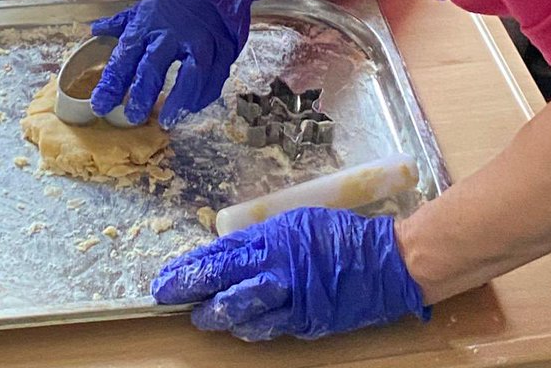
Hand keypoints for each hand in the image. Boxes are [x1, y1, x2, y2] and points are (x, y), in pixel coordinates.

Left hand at [90, 0, 272, 128]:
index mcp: (149, 21)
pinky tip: (193, 107)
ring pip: (191, 73)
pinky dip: (204, 94)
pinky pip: (215, 74)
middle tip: (132, 116)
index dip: (112, 82)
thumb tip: (95, 30)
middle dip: (142, 93)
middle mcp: (173, 30)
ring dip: (179, 100)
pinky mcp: (224, 43)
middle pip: (154, 65)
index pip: (125, 55)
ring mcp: (201, 37)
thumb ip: (122, 22)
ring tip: (167, 120)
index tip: (100, 104)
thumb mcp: (146, 3)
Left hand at [152, 206, 429, 340]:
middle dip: (192, 291)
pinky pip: (269, 326)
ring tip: (200, 316)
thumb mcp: (294, 223)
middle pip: (224, 283)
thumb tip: (231, 251)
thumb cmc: (338, 235)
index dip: (192, 266)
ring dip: (216, 314)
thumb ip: (262, 239)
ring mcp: (292, 299)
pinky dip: (249, 327)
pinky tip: (237, 327)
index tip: (167, 274)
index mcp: (274, 239)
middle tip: (167, 296)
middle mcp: (278, 269)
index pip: (222, 254)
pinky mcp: (306, 321)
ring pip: (242, 312)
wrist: (383, 263)